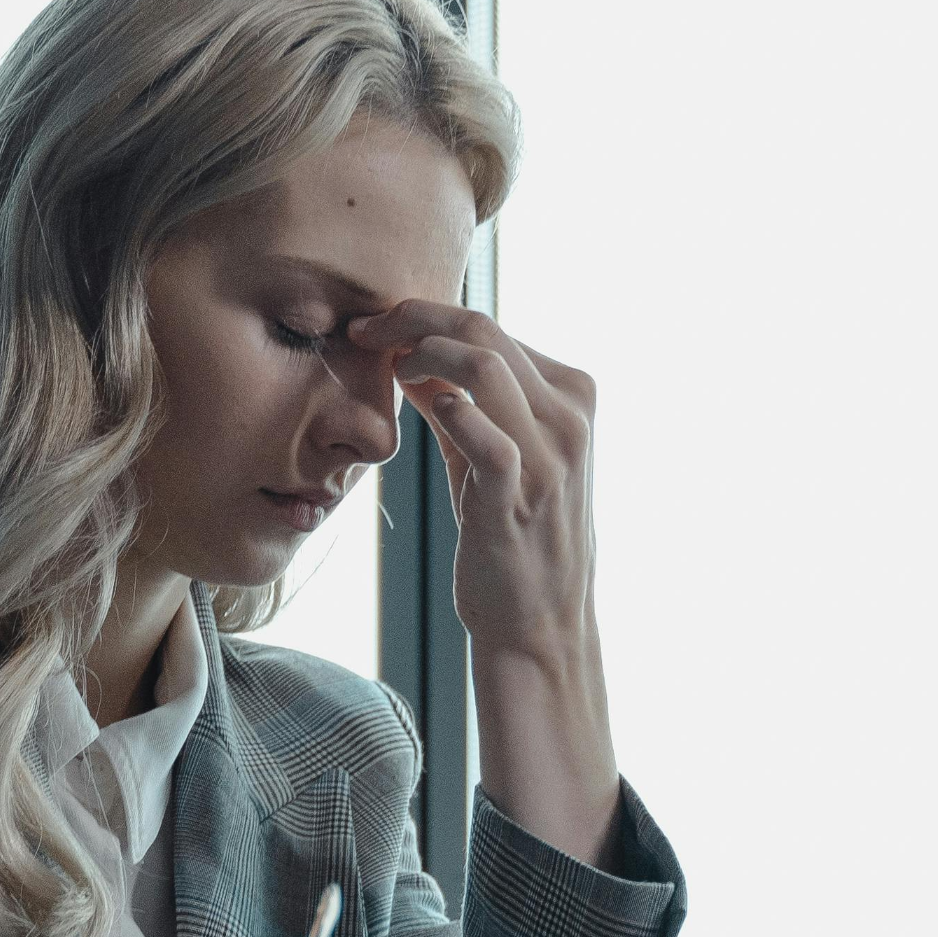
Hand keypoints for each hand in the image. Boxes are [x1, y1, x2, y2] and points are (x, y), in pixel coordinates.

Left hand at [344, 298, 597, 668]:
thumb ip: (455, 402)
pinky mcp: (522, 496)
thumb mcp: (487, 456)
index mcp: (572, 395)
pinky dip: (448, 412)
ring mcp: (551, 456)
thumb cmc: (512, 536)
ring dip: (422, 354)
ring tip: (389, 369)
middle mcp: (570, 417)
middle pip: (485, 331)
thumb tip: (406, 352)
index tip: (379, 326)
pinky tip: (422, 413)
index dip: (427, 316)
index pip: (493, 328)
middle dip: (413, 318)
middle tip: (365, 330)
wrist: (538, 621)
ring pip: (485, 365)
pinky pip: (486, 436)